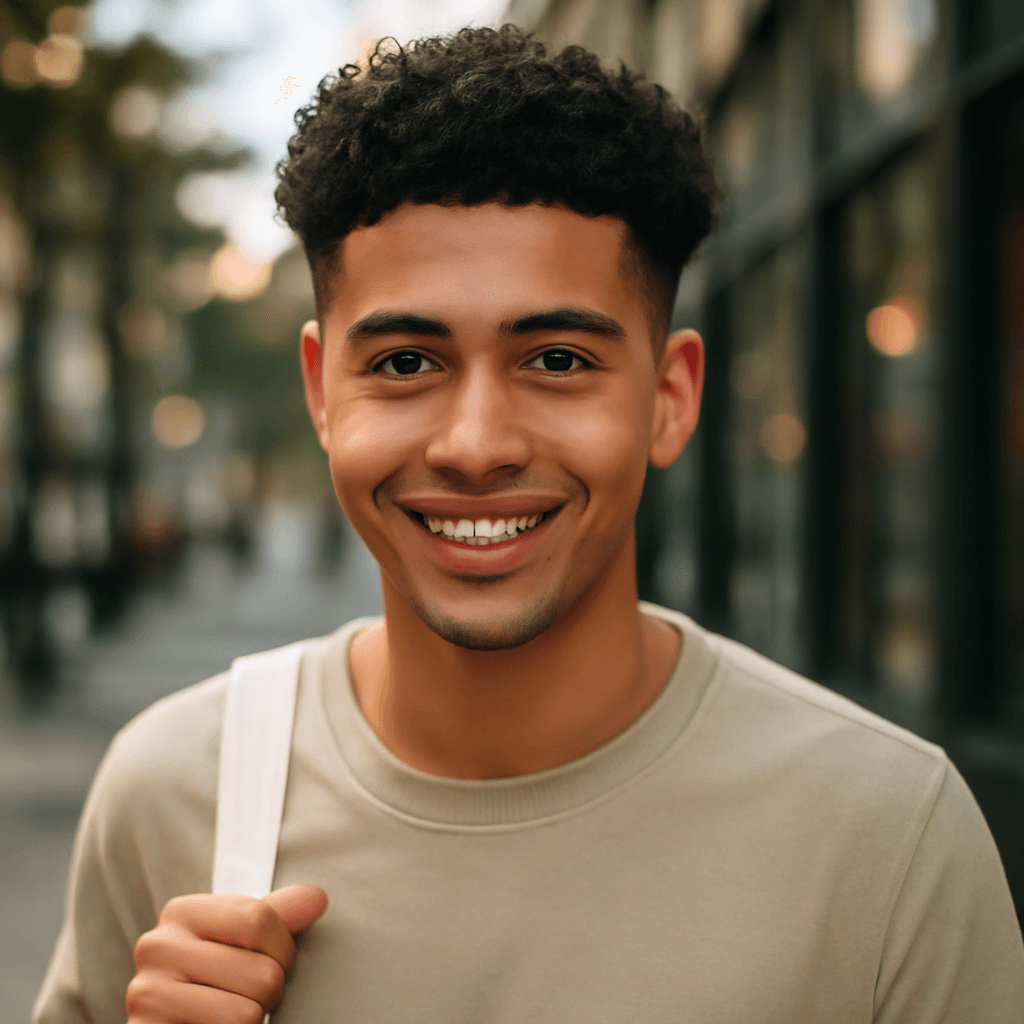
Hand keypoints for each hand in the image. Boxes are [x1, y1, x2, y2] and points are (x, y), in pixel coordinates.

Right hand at [126, 884, 327, 1022]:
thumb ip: (278, 916)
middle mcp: (156, 949)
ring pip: (245, 1016)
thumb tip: (318, 898)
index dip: (284, 949)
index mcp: (181, 913)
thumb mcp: (240, 939)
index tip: (277, 962)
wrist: (167, 1022)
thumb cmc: (212, 978)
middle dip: (271, 993)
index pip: (258, 919)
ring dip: (253, 1022)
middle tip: (253, 997)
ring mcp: (146, 997)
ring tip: (234, 1017)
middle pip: (260, 973)